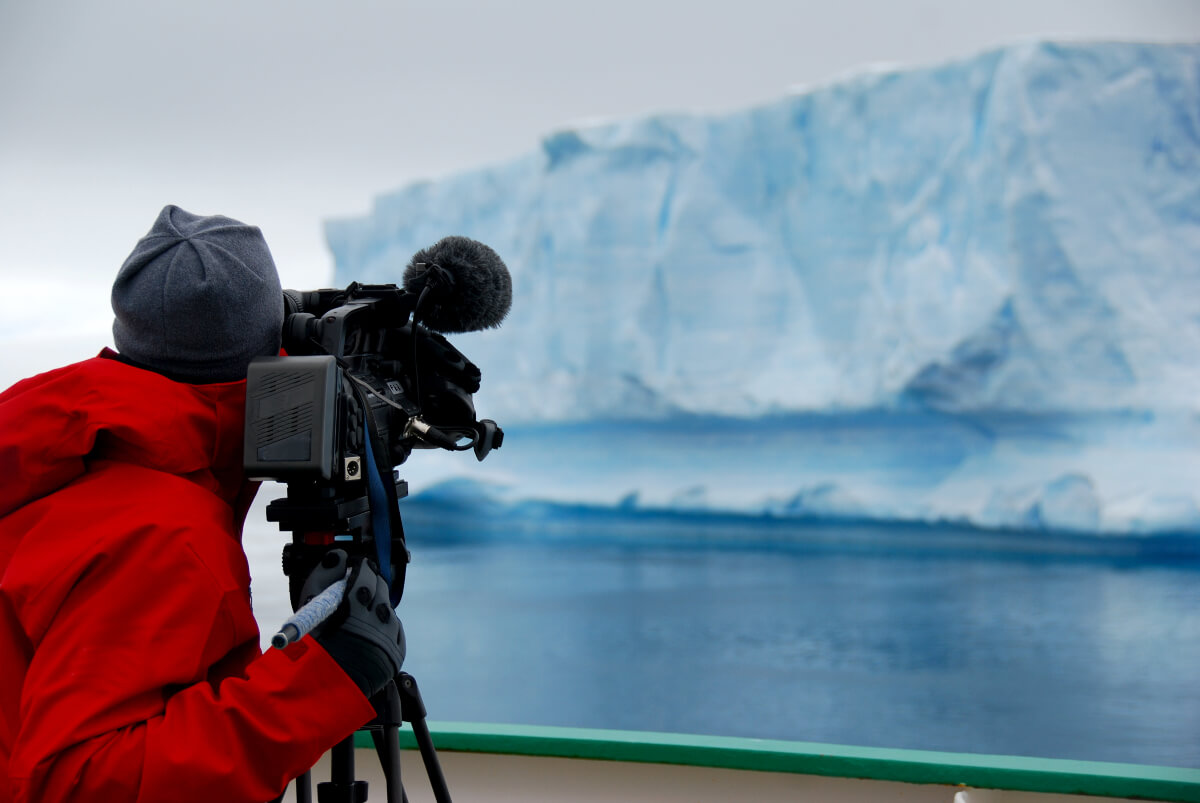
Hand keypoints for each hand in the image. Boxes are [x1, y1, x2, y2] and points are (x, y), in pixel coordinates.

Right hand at [314, 557, 405, 698]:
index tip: (356, 566)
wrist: (317, 692)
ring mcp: (387, 641)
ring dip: (378, 605)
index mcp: (352, 610)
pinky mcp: (395, 656)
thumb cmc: (306, 646)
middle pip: (380, 590)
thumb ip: (324, 576)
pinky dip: (386, 626)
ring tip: (361, 611)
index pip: (366, 575)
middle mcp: (374, 624)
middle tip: (360, 583)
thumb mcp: (307, 608)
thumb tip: (340, 556)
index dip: (361, 568)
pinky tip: (370, 629)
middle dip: (371, 583)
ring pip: (388, 610)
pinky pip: (396, 630)